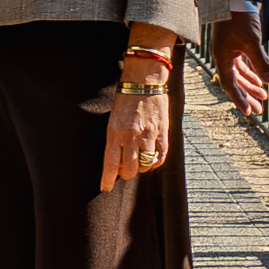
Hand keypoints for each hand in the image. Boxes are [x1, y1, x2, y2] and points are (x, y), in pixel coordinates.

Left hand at [99, 64, 181, 191]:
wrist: (144, 80)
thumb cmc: (125, 98)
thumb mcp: (113, 118)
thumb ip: (114, 139)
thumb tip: (116, 161)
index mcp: (114, 132)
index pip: (110, 163)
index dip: (107, 179)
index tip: (105, 188)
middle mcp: (130, 136)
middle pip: (128, 169)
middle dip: (125, 174)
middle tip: (124, 172)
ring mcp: (148, 134)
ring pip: (144, 165)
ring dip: (140, 169)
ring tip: (138, 164)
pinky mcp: (162, 132)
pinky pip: (161, 156)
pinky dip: (156, 163)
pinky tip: (152, 161)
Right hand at [210, 6, 268, 118]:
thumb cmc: (239, 18)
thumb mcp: (252, 42)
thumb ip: (261, 62)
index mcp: (222, 57)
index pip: (230, 84)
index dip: (239, 99)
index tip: (249, 111)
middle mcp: (223, 56)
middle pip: (234, 82)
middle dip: (247, 95)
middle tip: (259, 110)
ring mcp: (229, 50)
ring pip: (239, 74)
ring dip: (250, 85)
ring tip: (263, 96)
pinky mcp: (235, 45)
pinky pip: (242, 64)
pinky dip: (251, 73)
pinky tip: (261, 79)